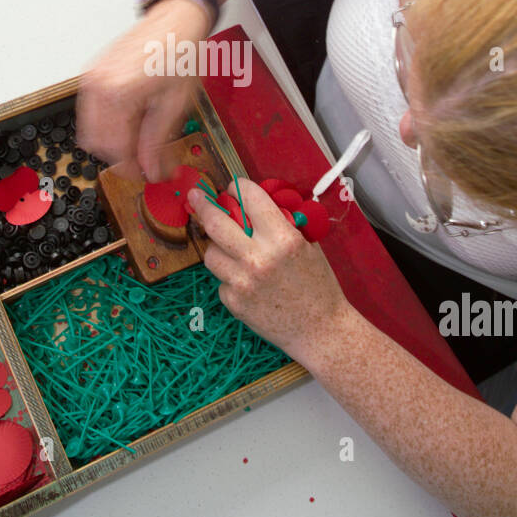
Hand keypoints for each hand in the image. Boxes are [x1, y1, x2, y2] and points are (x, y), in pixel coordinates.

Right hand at [77, 0, 210, 180]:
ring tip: (137, 140)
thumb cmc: (179, 51)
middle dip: (120, 156)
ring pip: (89, 129)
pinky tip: (127, 121)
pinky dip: (105, 123)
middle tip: (143, 160)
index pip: (115, 149)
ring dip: (111, 141)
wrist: (176, 19)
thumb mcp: (175, 103)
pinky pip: (89, 111)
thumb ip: (158, 141)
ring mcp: (91, 77)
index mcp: (119, 93)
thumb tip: (152, 169)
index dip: (132, 167)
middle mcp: (98, 85)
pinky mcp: (92, 73)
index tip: (146, 173)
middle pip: (98, 143)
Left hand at [188, 178, 346, 364]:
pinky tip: (247, 283)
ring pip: (211, 253)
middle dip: (203, 205)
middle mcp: (258, 258)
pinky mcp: (233, 303)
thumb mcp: (308, 247)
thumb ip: (282, 225)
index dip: (238, 187)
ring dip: (218, 247)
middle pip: (216, 223)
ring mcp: (242, 282)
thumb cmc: (319, 287)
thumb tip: (255, 206)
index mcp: (283, 239)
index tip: (233, 186)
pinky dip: (230, 277)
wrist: (320, 330)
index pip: (250, 198)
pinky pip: (221, 280)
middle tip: (196, 198)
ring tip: (233, 251)